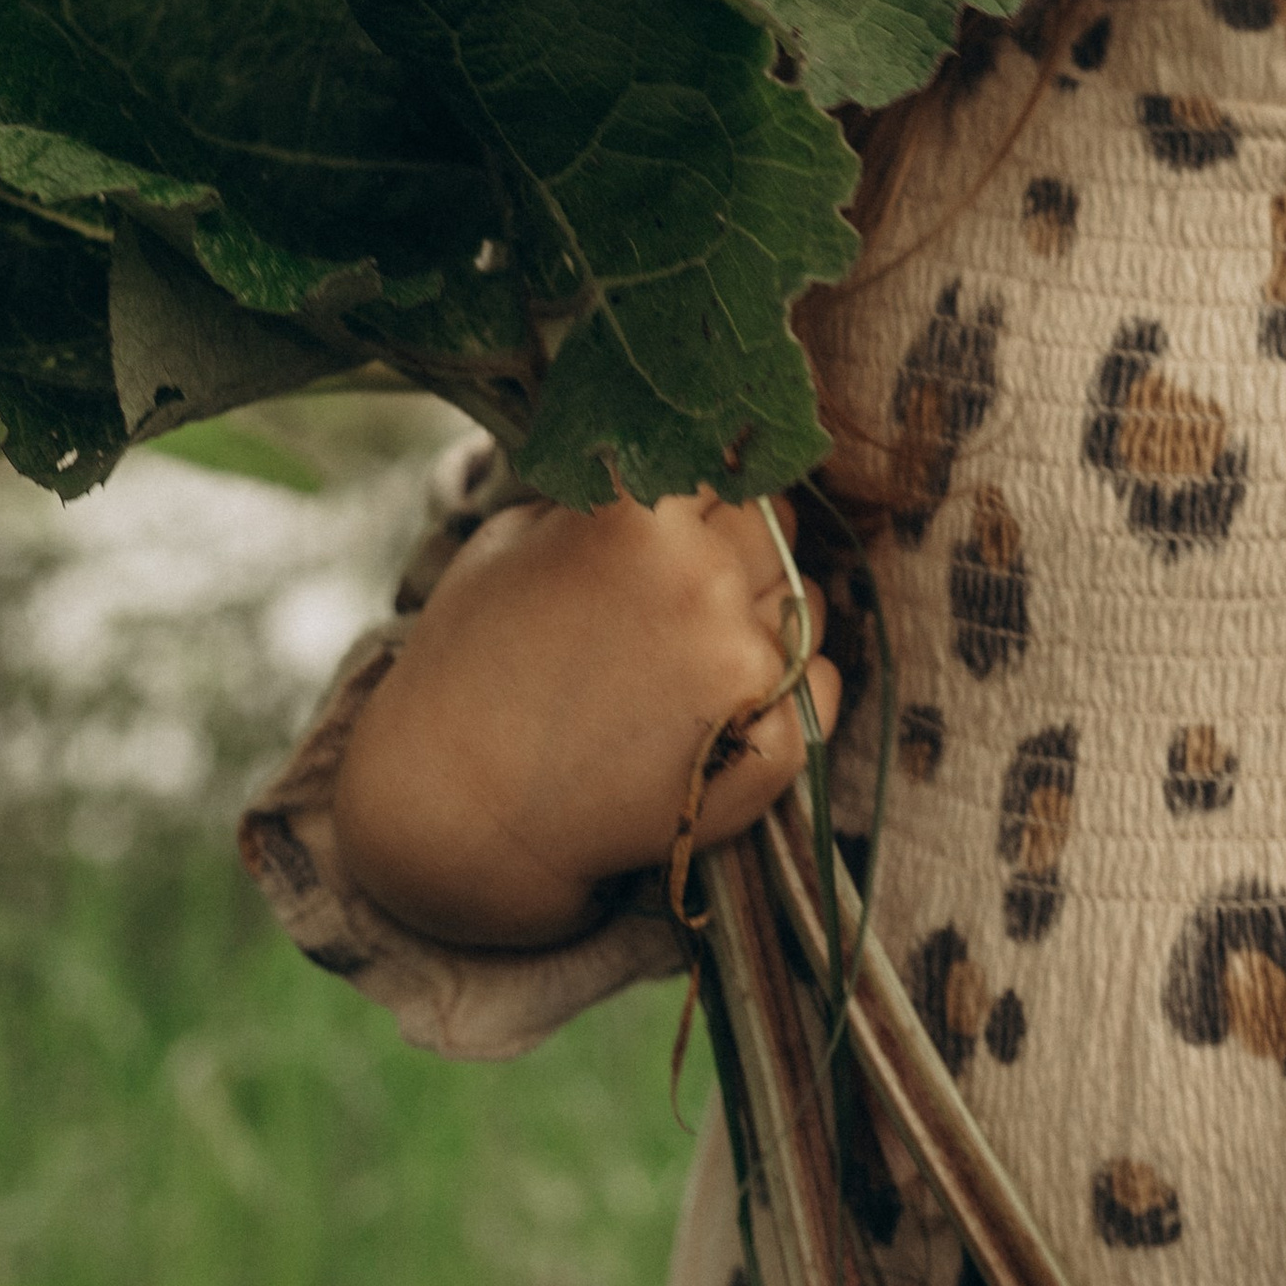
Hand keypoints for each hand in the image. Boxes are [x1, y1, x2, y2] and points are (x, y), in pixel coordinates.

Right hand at [332, 486, 842, 947]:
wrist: (463, 818)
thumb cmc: (470, 669)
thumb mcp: (512, 543)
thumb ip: (599, 499)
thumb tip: (665, 470)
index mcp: (640, 516)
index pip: (721, 467)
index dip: (697, 497)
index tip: (679, 522)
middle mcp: (704, 578)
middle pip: (775, 525)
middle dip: (736, 548)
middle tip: (678, 596)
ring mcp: (744, 663)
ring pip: (807, 602)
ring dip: (765, 617)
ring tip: (683, 662)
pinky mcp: (776, 742)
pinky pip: (822, 685)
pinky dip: (785, 693)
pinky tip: (715, 710)